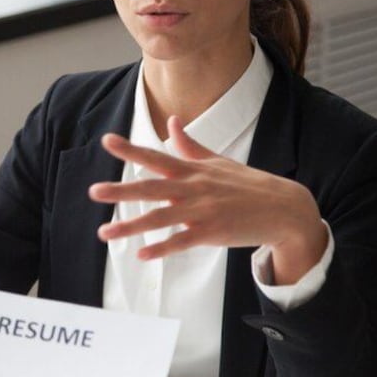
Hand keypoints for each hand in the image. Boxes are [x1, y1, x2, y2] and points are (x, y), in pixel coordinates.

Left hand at [88, 116, 326, 283]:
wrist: (283, 208)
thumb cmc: (248, 184)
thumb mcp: (217, 161)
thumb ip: (189, 145)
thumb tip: (172, 121)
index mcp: (192, 170)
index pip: (156, 157)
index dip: (130, 149)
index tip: (107, 141)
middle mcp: (194, 188)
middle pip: (151, 187)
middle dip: (121, 190)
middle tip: (93, 191)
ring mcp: (202, 211)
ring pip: (160, 218)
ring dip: (131, 226)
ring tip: (104, 232)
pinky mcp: (212, 233)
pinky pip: (182, 242)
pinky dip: (162, 248)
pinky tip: (142, 254)